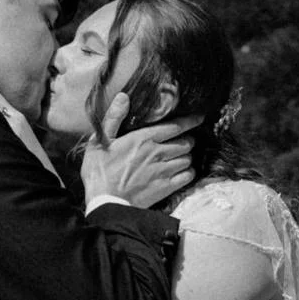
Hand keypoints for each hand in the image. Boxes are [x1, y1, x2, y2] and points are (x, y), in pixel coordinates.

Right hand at [81, 96, 196, 209]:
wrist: (104, 202)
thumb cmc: (99, 171)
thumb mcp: (99, 141)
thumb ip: (113, 118)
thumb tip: (123, 97)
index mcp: (143, 139)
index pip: (175, 126)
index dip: (190, 121)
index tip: (199, 118)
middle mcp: (157, 153)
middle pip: (186, 142)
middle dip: (188, 139)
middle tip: (185, 140)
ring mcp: (163, 171)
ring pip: (188, 158)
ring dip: (187, 156)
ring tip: (182, 156)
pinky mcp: (165, 188)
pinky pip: (187, 176)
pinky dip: (189, 172)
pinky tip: (183, 172)